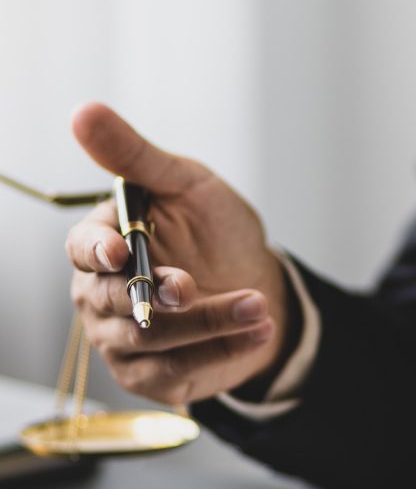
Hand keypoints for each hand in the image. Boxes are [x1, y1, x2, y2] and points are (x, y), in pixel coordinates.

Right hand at [65, 102, 288, 404]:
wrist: (259, 286)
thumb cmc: (218, 234)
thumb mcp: (187, 185)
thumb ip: (138, 157)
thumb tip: (85, 111)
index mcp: (103, 244)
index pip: (83, 249)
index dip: (98, 252)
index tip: (120, 253)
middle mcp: (102, 296)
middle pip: (114, 300)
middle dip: (157, 294)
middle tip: (192, 286)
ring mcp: (124, 341)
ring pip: (151, 339)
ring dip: (207, 323)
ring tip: (257, 306)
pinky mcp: (152, 377)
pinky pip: (178, 370)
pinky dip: (222, 351)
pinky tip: (258, 331)